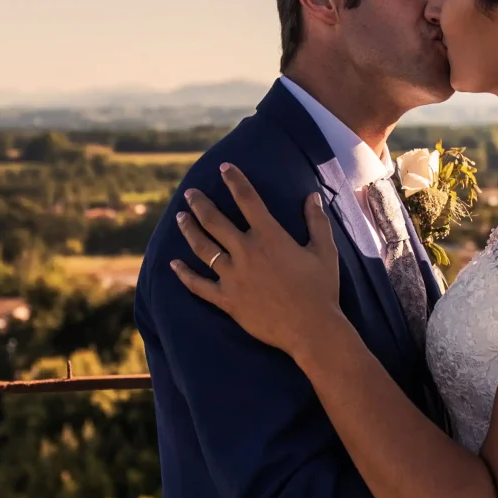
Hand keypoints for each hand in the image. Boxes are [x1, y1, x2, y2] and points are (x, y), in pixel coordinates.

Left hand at [170, 163, 348, 358]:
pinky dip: (184, 275)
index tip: (224, 168)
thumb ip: (317, 221)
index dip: (234, 180)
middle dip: (200, 203)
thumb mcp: (324, 251)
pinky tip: (173, 265)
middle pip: (214, 221)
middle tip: (189, 193)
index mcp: (269, 236)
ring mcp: (233, 276)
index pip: (247, 199)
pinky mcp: (227, 300)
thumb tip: (312, 196)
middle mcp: (246, 252)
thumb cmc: (321, 289)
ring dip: (189, 230)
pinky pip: (199, 285)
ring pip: (202, 248)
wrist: (312, 329)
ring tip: (180, 218)